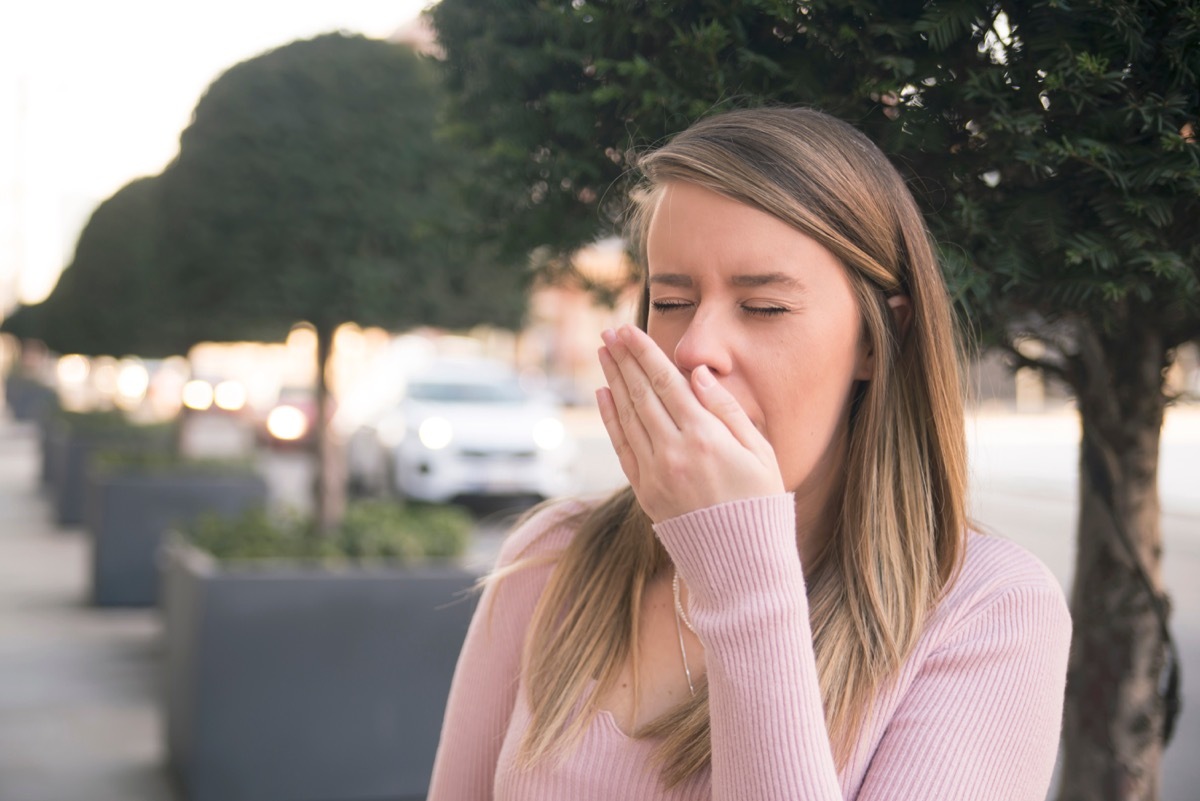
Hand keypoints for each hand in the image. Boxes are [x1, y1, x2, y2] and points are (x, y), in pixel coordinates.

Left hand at [596, 324, 783, 522]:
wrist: (741, 562)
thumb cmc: (759, 502)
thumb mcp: (760, 452)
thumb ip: (728, 410)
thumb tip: (698, 374)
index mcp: (706, 437)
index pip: (667, 383)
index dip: (644, 354)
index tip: (628, 330)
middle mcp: (674, 452)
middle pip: (642, 394)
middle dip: (624, 359)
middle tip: (609, 332)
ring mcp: (655, 473)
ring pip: (627, 416)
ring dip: (613, 381)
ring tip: (604, 354)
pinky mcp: (645, 491)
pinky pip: (622, 447)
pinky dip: (610, 418)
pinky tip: (604, 395)